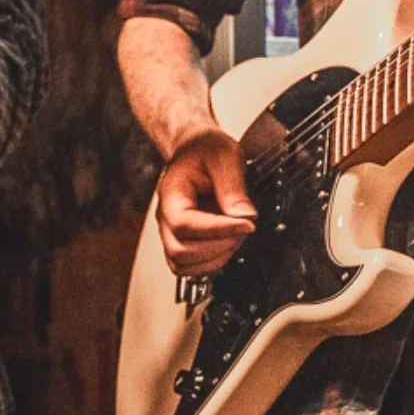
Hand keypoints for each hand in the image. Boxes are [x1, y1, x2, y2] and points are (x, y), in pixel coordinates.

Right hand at [156, 128, 256, 276]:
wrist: (196, 148)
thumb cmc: (206, 149)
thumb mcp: (225, 157)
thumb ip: (233, 187)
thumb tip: (245, 216)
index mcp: (171, 193)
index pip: (185, 224)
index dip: (218, 230)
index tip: (247, 224)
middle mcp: (166, 217)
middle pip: (180, 251)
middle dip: (219, 246)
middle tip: (244, 227)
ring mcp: (171, 231)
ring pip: (183, 265)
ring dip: (216, 257)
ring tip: (237, 234)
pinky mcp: (182, 241)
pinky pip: (189, 266)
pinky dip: (212, 262)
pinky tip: (228, 242)